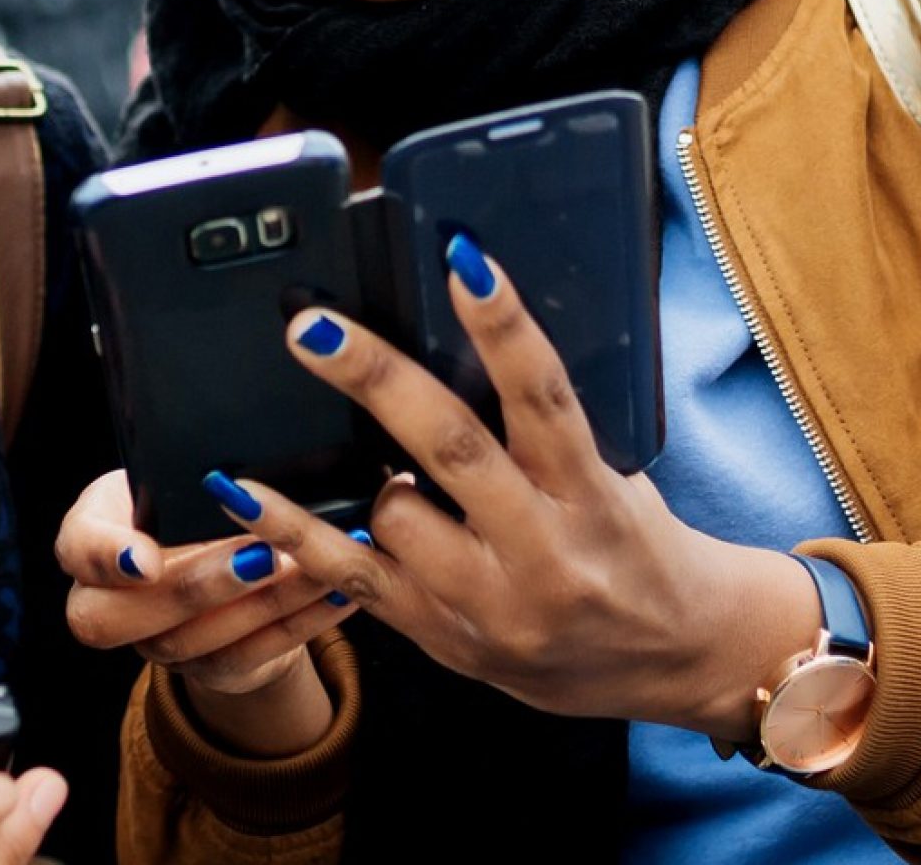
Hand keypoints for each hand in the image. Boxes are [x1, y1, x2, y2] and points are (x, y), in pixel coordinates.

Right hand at [52, 469, 342, 754]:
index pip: (76, 550)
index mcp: (93, 538)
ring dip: (265, 603)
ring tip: (316, 566)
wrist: (217, 553)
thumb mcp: (171, 470)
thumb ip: (180, 466)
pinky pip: (253, 655)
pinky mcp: (212, 668)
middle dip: (195, 588)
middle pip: (122, 618)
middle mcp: (110, 604)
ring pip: (198, 640)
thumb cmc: (188, 498)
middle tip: (259, 556)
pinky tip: (338, 592)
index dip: (106, 559)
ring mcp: (158, 645)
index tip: (145, 558)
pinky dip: (301, 622)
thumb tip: (228, 462)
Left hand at [216, 236, 821, 738]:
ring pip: (395, 519)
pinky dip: (293, 534)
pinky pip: (353, 582)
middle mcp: (542, 550)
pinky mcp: (448, 642)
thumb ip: (546, 429)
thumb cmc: (639, 547)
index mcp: (592, 495)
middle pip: (451, 450)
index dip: (503, 326)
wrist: (677, 661)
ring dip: (363, 476)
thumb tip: (465, 338)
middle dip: (377, 381)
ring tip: (339, 441)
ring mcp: (490, 604)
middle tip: (314, 330)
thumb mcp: (614, 478)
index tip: (462, 259)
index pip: (545, 397)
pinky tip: (243, 494)